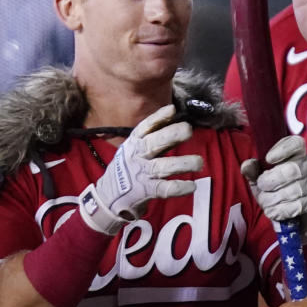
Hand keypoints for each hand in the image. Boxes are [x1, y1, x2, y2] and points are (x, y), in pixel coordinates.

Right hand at [78, 104, 201, 234]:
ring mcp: (141, 174)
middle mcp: (136, 156)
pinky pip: (164, 189)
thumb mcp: (134, 149)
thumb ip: (153, 137)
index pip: (145, 127)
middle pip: (153, 143)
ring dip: (182, 164)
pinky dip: (179, 188)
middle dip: (171, 135)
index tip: (172, 110)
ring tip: (199, 162)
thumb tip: (176, 119)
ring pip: (162, 167)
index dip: (158, 118)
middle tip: (188, 130)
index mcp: (133, 143)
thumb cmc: (128, 168)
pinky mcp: (145, 192)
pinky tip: (192, 186)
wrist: (108, 197)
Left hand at [242, 135, 306, 243]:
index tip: (268, 159)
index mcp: (297, 154)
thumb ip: (254, 171)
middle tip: (261, 186)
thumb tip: (246, 166)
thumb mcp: (263, 179)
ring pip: (293, 191)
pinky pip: (296, 207)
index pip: (295, 144)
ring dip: (272, 199)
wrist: (298, 215)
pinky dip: (280, 211)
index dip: (282, 149)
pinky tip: (273, 211)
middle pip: (292, 170)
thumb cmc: (278, 190)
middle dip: (271, 181)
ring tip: (265, 202)